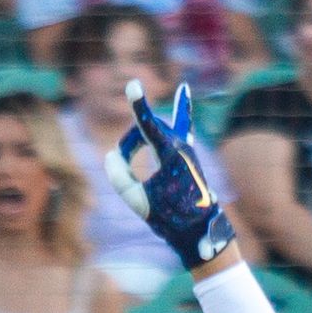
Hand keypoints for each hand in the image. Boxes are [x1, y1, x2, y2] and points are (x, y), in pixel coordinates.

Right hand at [104, 81, 236, 271]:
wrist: (199, 227)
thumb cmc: (170, 216)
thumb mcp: (138, 201)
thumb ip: (119, 177)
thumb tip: (112, 154)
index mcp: (172, 155)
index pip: (149, 125)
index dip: (139, 106)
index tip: (133, 85)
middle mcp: (182, 144)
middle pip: (145, 130)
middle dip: (130, 145)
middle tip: (123, 164)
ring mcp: (186, 145)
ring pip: (156, 128)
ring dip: (140, 141)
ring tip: (134, 150)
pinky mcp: (187, 150)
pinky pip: (182, 123)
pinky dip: (182, 107)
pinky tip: (184, 89)